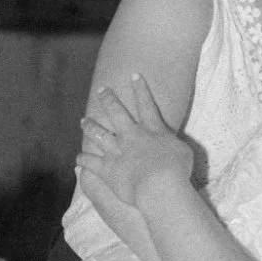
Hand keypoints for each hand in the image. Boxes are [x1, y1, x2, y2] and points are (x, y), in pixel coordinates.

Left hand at [77, 75, 193, 207]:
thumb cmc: (177, 169)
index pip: (146, 104)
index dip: (140, 89)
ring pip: (99, 134)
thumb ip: (173, 144)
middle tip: (102, 90)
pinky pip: (91, 162)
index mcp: (152, 130)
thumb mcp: (183, 152)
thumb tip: (170, 145)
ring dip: (90, 126)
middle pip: (117, 113)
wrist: (159, 185)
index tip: (134, 75)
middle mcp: (131, 136)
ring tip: (83, 120)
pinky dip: (84, 159)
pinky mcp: (107, 169)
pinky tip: (78, 158)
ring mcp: (116, 151)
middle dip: (109, 99)